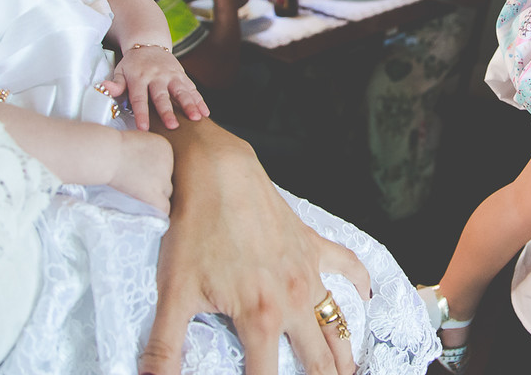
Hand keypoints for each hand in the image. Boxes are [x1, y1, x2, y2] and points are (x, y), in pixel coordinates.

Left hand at [102, 46, 209, 130]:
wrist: (149, 44)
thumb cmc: (133, 64)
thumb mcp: (120, 71)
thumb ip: (115, 83)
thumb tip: (105, 88)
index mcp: (139, 78)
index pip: (139, 98)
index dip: (142, 113)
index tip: (144, 128)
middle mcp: (157, 76)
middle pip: (162, 96)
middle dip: (168, 111)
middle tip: (173, 126)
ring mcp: (171, 75)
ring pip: (182, 91)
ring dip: (190, 105)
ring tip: (196, 118)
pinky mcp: (182, 75)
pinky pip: (192, 88)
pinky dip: (200, 100)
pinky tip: (206, 112)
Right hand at [107, 130, 173, 213]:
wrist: (109, 154)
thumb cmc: (113, 146)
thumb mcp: (136, 141)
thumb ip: (144, 151)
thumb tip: (140, 162)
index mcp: (165, 147)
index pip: (166, 165)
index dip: (154, 172)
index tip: (141, 176)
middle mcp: (169, 162)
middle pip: (167, 178)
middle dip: (155, 184)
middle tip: (140, 188)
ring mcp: (163, 179)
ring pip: (166, 192)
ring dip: (155, 196)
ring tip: (141, 200)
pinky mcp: (155, 194)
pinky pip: (163, 208)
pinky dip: (158, 211)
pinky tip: (150, 214)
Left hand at [140, 123, 369, 374]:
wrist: (219, 176)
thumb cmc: (194, 230)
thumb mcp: (174, 293)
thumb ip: (165, 347)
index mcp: (260, 318)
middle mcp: (293, 299)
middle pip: (317, 360)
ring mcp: (308, 271)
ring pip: (337, 321)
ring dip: (344, 352)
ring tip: (347, 370)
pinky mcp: (313, 245)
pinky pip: (348, 266)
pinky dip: (360, 285)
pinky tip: (366, 298)